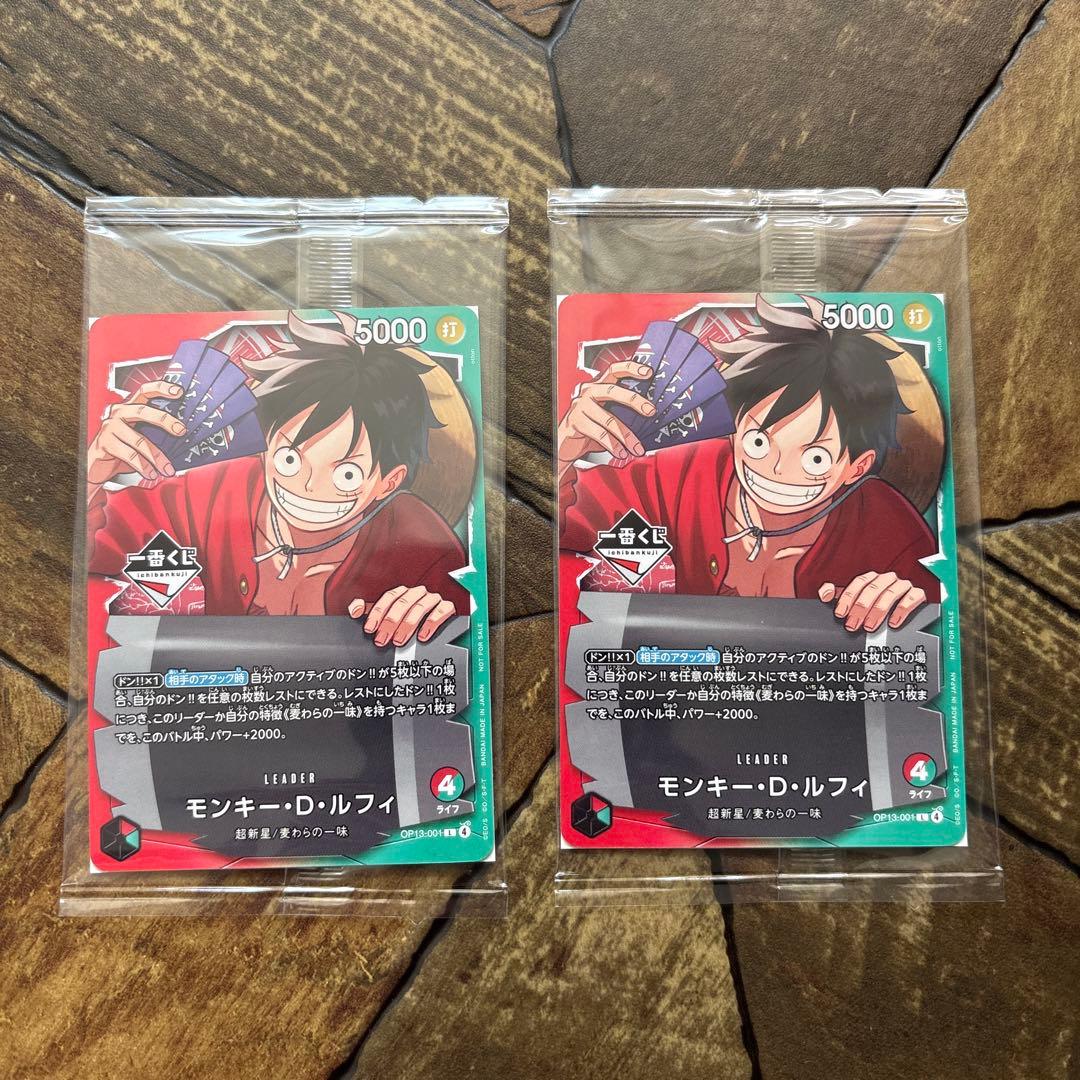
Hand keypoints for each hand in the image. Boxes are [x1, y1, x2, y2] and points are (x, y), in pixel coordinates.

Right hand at [87, 381, 187, 485]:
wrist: (97, 466)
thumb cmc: (123, 450)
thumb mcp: (141, 438)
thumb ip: (156, 433)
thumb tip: (183, 438)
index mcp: (130, 408)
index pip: (145, 391)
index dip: (161, 388)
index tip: (179, 391)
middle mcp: (118, 413)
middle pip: (143, 411)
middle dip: (165, 420)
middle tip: (181, 430)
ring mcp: (110, 427)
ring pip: (139, 440)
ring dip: (157, 457)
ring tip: (168, 469)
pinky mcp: (104, 443)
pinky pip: (129, 455)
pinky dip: (143, 467)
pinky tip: (152, 474)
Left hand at [349, 586, 456, 646]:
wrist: (438, 626)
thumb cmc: (410, 621)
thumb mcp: (388, 616)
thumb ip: (370, 611)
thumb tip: (354, 609)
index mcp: (403, 593)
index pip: (389, 597)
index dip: (378, 612)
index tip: (370, 628)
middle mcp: (417, 593)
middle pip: (403, 603)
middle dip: (390, 622)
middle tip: (382, 639)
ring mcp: (433, 599)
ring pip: (420, 607)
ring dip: (408, 625)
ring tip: (399, 640)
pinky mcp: (447, 607)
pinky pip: (441, 611)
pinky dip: (431, 623)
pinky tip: (423, 636)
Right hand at [556, 360, 655, 478]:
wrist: (565, 444)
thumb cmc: (590, 429)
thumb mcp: (607, 415)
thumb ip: (622, 411)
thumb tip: (649, 416)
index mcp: (598, 386)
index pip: (614, 370)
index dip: (631, 368)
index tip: (648, 372)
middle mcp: (588, 391)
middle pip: (612, 390)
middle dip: (634, 400)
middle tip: (651, 411)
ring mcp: (580, 406)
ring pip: (609, 419)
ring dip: (627, 436)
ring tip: (637, 448)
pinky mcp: (575, 422)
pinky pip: (599, 434)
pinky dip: (613, 446)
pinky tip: (621, 453)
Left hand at [818, 572, 926, 632]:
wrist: (903, 609)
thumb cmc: (875, 604)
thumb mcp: (855, 599)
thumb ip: (837, 595)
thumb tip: (824, 593)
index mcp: (871, 578)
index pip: (858, 583)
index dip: (848, 598)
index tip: (841, 613)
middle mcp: (886, 579)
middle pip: (872, 589)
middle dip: (860, 608)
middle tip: (853, 624)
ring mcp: (902, 585)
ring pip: (890, 594)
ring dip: (878, 611)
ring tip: (869, 626)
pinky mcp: (917, 594)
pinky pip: (912, 598)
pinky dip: (902, 610)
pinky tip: (893, 622)